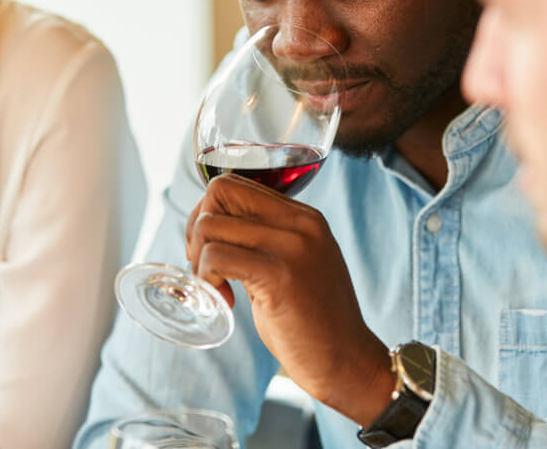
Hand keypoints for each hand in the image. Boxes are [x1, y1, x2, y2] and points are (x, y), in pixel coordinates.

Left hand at [186, 174, 395, 425]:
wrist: (348, 362)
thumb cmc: (314, 322)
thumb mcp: (295, 266)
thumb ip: (265, 242)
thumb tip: (211, 228)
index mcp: (305, 217)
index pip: (237, 183)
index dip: (210, 212)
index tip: (213, 250)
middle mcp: (301, 223)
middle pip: (219, 191)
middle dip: (197, 228)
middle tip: (207, 267)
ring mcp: (292, 246)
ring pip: (211, 225)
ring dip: (200, 261)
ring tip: (219, 289)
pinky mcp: (279, 275)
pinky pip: (217, 257)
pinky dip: (207, 280)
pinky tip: (227, 302)